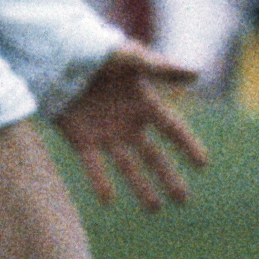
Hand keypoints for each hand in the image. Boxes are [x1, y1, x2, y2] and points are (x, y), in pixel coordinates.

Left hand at [53, 44, 209, 208]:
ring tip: (154, 209)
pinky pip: (93, 165)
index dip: (187, 145)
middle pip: (153, 156)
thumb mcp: (129, 57)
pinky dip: (100, 182)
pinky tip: (109, 201)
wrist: (55, 56)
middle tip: (183, 200)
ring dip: (140, 187)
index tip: (203, 164)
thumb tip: (198, 73)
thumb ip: (160, 67)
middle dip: (168, 177)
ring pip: (127, 166)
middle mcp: (128, 122)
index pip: (172, 129)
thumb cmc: (96, 49)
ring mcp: (105, 133)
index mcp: (144, 102)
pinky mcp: (81, 139)